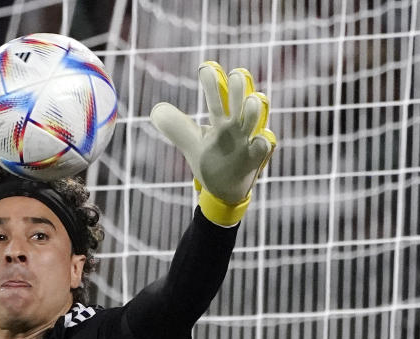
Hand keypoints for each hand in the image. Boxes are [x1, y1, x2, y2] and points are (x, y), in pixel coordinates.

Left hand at [150, 61, 276, 225]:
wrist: (224, 189)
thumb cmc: (210, 160)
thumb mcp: (191, 142)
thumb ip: (176, 126)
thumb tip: (156, 109)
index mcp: (220, 121)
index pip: (216, 99)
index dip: (212, 83)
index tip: (205, 67)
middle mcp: (235, 127)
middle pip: (238, 102)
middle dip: (238, 88)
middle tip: (236, 73)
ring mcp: (247, 141)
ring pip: (254, 120)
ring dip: (253, 110)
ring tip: (253, 99)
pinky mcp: (255, 159)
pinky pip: (263, 147)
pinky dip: (262, 142)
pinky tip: (259, 138)